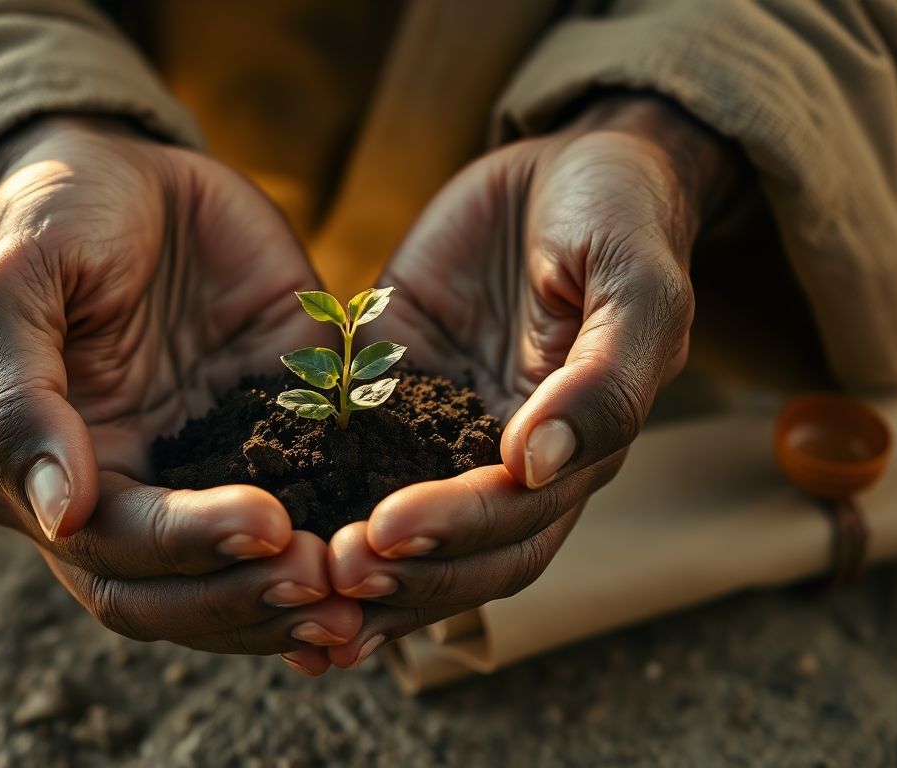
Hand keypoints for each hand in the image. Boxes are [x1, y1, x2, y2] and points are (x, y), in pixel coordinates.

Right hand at [0, 117, 359, 658]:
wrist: (129, 170)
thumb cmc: (54, 217)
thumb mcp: (14, 285)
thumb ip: (17, 400)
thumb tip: (62, 516)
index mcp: (45, 478)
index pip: (116, 554)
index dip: (189, 549)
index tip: (267, 523)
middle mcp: (124, 497)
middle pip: (177, 597)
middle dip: (250, 596)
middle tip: (329, 580)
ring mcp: (202, 477)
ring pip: (239, 583)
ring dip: (295, 603)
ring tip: (364, 598)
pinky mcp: (274, 444)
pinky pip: (310, 517)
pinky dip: (342, 560)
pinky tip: (393, 576)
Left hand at [318, 95, 739, 668]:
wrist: (567, 168)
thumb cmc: (618, 218)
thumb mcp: (635, 284)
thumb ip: (604, 379)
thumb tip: (535, 465)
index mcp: (580, 452)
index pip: (518, 522)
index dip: (457, 533)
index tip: (388, 529)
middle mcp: (511, 464)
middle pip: (461, 556)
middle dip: (400, 571)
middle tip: (330, 571)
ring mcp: (446, 436)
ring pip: (406, 537)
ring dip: (358, 570)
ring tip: (288, 583)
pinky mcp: (390, 400)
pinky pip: (349, 463)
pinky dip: (316, 507)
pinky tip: (261, 539)